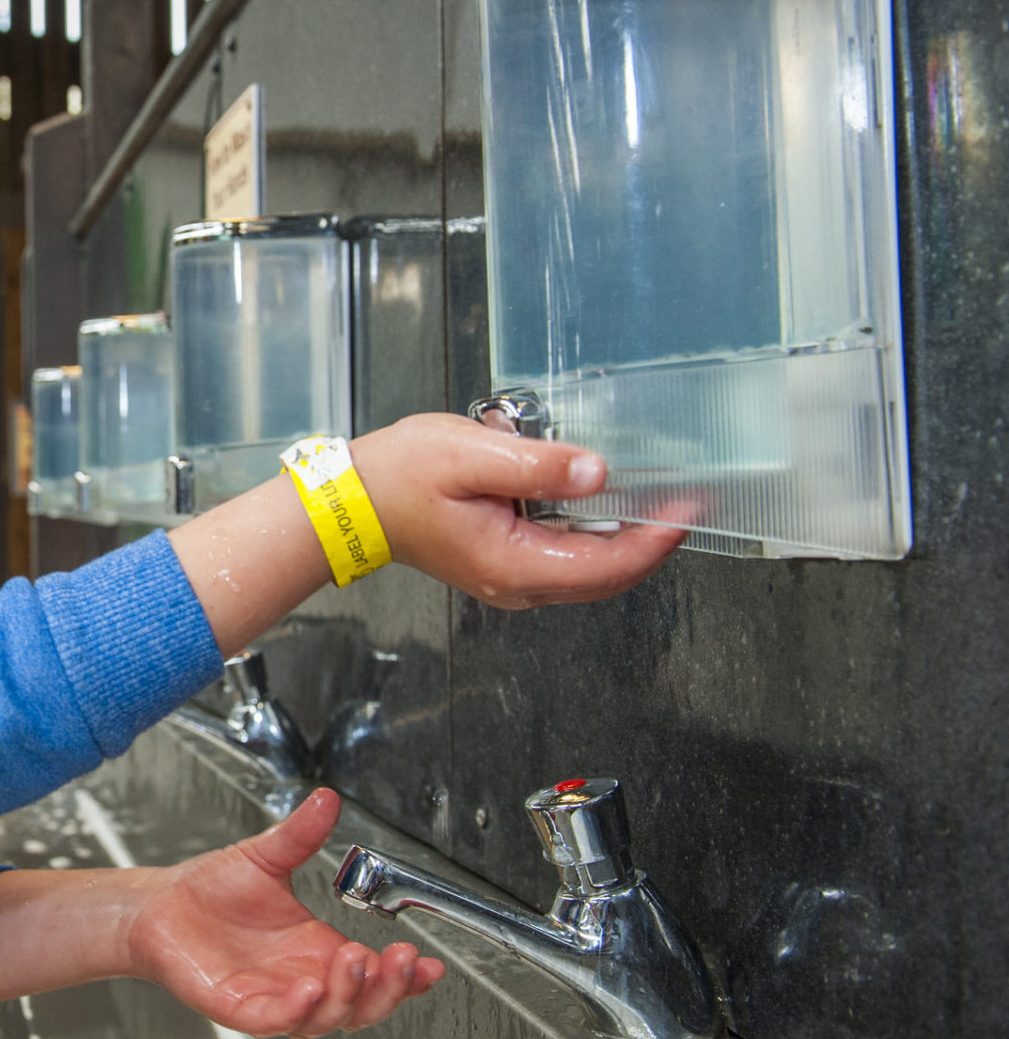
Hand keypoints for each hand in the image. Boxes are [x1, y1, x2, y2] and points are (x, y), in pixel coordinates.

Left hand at [128, 789, 442, 1038]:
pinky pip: (274, 1019)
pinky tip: (310, 987)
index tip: (430, 965)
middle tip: (402, 960)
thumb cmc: (208, 891)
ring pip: (327, 1018)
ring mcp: (273, 997)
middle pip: (362, 1004)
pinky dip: (297, 1010)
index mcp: (317, 950)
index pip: (375, 974)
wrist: (158, 906)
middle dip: (390, 988)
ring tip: (358, 961)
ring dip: (349, 996)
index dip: (407, 977)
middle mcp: (302, 979)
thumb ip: (299, 834)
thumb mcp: (264, 857)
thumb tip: (326, 799)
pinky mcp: (238, 1007)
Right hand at [349, 414, 685, 608]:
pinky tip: (605, 506)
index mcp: (512, 563)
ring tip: (656, 501)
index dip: (654, 538)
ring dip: (626, 541)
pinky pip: (565, 560)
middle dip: (651, 542)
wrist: (349, 503)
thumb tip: (595, 472)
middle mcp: (517, 584)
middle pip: (607, 577)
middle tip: (687, 503)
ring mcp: (511, 579)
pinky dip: (595, 538)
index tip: (687, 509)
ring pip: (589, 572)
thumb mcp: (468, 454)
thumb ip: (537, 464)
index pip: (606, 565)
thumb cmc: (396, 478)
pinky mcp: (504, 565)